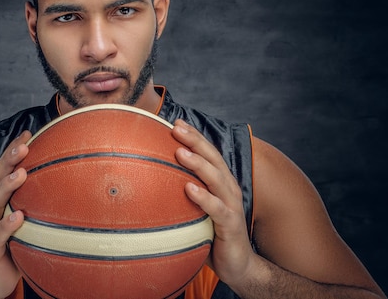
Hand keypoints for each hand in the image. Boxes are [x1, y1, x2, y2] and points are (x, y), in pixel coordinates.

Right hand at [0, 131, 31, 298]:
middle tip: (23, 145)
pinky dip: (7, 225)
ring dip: (6, 186)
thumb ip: (35, 201)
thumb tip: (66, 182)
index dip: (12, 150)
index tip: (28, 134)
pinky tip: (18, 217)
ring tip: (20, 173)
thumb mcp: (24, 219)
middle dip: (8, 160)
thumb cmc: (12, 244)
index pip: (2, 169)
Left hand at [172, 120, 255, 286]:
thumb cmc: (212, 234)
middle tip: (176, 128)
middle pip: (213, 159)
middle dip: (195, 141)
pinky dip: (204, 198)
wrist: (238, 266)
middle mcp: (228, 189)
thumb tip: (150, 183)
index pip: (208, 154)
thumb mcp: (195, 210)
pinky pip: (217, 209)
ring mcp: (231, 206)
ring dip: (198, 164)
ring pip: (216, 179)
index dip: (194, 137)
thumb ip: (181, 196)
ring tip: (180, 152)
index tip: (176, 122)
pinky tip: (189, 189)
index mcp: (220, 183)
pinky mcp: (231, 225)